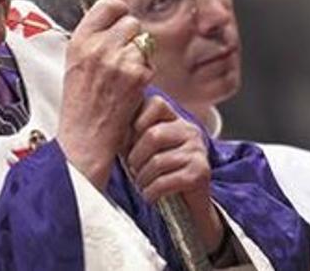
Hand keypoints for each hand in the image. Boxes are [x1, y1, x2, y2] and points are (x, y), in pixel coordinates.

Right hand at [58, 0, 153, 188]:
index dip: (118, 12)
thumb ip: (93, 41)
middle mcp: (97, 47)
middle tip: (123, 58)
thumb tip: (115, 22)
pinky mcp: (136, 76)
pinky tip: (130, 90)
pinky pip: (149, 63)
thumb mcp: (75, 64)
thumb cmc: (80, 106)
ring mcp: (118, 60)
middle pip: (130, 21)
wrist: (85, 139)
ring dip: (140, 56)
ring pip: (143, 41)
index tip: (119, 23)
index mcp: (79, 41)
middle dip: (132, 37)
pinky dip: (145, 75)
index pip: (107, 5)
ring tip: (125, 77)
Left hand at [125, 95, 224, 253]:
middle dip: (135, 157)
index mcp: (176, 120)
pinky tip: (150, 195)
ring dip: (142, 178)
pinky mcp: (200, 173)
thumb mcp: (146, 149)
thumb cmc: (161, 174)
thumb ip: (132, 134)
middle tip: (132, 169)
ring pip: (157, 161)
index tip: (129, 140)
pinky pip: (166, 181)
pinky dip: (151, 192)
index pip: (156, 103)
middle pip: (153, 135)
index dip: (137, 119)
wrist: (187, 206)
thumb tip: (109, 127)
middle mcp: (190, 131)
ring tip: (141, 184)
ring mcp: (197, 151)